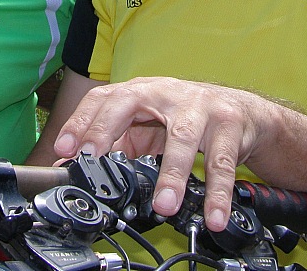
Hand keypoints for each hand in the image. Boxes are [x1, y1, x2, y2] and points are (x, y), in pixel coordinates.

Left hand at [52, 76, 269, 232]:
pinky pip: (222, 162)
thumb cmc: (185, 117)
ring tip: (164, 205)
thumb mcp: (146, 126)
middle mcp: (164, 92)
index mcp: (139, 92)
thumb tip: (70, 168)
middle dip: (107, 128)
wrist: (240, 110)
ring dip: (172, 173)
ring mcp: (198, 105)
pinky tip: (213, 215)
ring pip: (182, 137)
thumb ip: (114, 145)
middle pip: (130, 103)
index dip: (82, 121)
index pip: (103, 98)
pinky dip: (218, 192)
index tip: (66, 149)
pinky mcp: (228, 123)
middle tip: (92, 159)